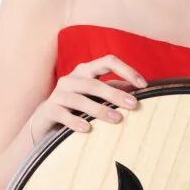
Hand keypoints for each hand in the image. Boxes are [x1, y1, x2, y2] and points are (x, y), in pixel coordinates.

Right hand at [30, 53, 147, 140]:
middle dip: (115, 94)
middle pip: (94, 82)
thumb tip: (139, 91)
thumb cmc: (77, 108)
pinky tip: (87, 128)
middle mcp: (71, 79)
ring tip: (117, 119)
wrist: (45, 122)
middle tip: (133, 105)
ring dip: (99, 109)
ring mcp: (58, 94)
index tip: (143, 85)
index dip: (127, 69)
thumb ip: (114, 90)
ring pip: (79, 99)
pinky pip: (62, 114)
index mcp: (85, 71)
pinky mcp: (48, 110)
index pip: (108, 61)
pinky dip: (75, 121)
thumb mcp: (96, 96)